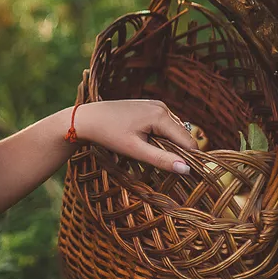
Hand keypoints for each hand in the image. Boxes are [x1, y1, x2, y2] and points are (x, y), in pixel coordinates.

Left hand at [71, 99, 197, 174]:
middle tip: (156, 161)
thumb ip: (162, 159)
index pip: (188, 142)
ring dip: (168, 144)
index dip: (189, 159)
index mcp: (161, 115)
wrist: (88, 119)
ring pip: (174, 131)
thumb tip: (187, 169)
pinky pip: (165, 125)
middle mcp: (163, 106)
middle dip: (176, 151)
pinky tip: (144, 140)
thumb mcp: (135, 150)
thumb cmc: (109, 134)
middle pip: (182, 136)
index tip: (183, 174)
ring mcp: (157, 104)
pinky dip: (160, 136)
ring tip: (146, 150)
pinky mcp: (150, 106)